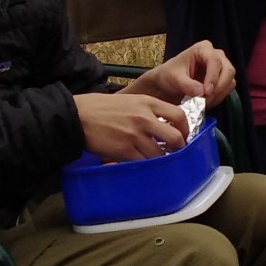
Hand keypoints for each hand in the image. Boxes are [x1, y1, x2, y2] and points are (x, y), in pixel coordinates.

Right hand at [74, 91, 192, 159]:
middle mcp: (144, 118)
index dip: (185, 128)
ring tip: (156, 159)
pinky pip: (143, 162)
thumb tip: (165, 124)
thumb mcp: (130, 100)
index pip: (179, 115)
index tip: (183, 135)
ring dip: (161, 159)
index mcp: (148, 103)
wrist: (79, 116)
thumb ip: (149, 110)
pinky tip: (143, 163)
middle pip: (175, 138)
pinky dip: (146, 165)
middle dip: (179, 148)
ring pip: (160, 154)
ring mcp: (135, 135)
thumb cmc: (103, 107)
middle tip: (174, 152)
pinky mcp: (124, 150)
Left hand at [129, 40, 236, 107]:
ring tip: (203, 103)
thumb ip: (188, 85)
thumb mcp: (174, 79)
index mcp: (203, 49)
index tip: (206, 93)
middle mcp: (216, 55)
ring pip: (230, 81)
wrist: (167, 84)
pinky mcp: (222, 79)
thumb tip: (202, 93)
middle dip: (218, 88)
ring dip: (219, 94)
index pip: (215, 61)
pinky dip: (219, 98)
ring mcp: (221, 67)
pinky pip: (227, 89)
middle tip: (205, 101)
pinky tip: (206, 102)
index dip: (213, 77)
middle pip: (228, 70)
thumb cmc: (169, 76)